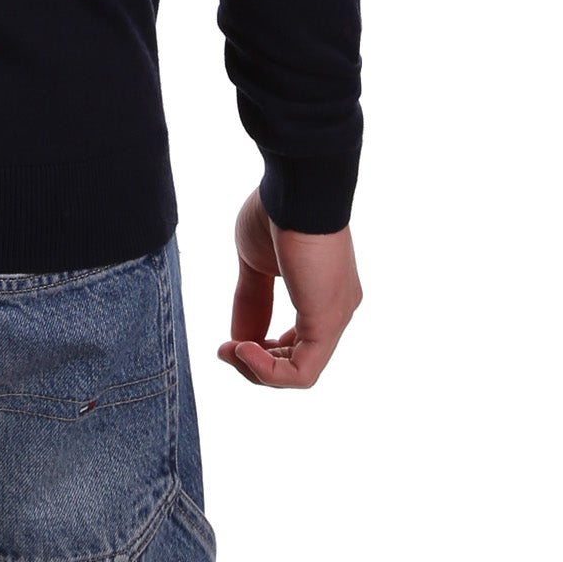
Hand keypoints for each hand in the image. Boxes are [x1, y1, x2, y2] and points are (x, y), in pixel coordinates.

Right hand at [217, 186, 361, 388]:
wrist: (296, 190)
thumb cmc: (276, 212)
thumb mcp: (254, 262)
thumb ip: (250, 300)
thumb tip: (237, 339)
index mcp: (322, 293)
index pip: (296, 342)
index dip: (259, 348)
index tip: (228, 342)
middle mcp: (336, 310)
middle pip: (298, 361)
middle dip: (256, 363)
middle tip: (226, 350)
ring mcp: (335, 319)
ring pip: (300, 372)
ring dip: (258, 370)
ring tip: (232, 351)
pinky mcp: (326, 324)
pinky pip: (301, 372)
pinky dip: (268, 371)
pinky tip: (242, 348)